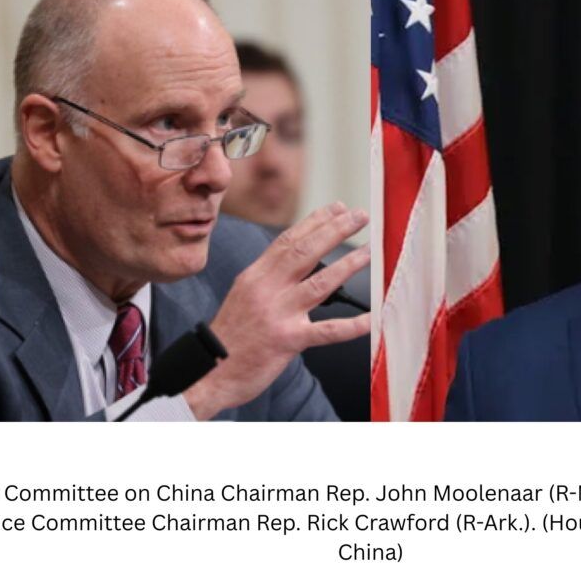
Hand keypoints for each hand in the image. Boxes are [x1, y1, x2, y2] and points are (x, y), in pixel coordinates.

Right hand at [184, 202, 369, 418]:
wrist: (208, 371)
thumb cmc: (230, 336)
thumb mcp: (244, 295)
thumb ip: (270, 279)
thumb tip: (297, 262)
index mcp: (255, 276)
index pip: (288, 240)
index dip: (315, 221)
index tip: (338, 208)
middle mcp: (266, 289)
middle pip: (306, 251)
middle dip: (335, 230)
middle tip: (359, 216)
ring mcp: (278, 313)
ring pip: (320, 282)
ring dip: (349, 265)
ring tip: (370, 252)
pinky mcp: (287, 340)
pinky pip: (326, 331)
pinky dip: (352, 325)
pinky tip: (372, 318)